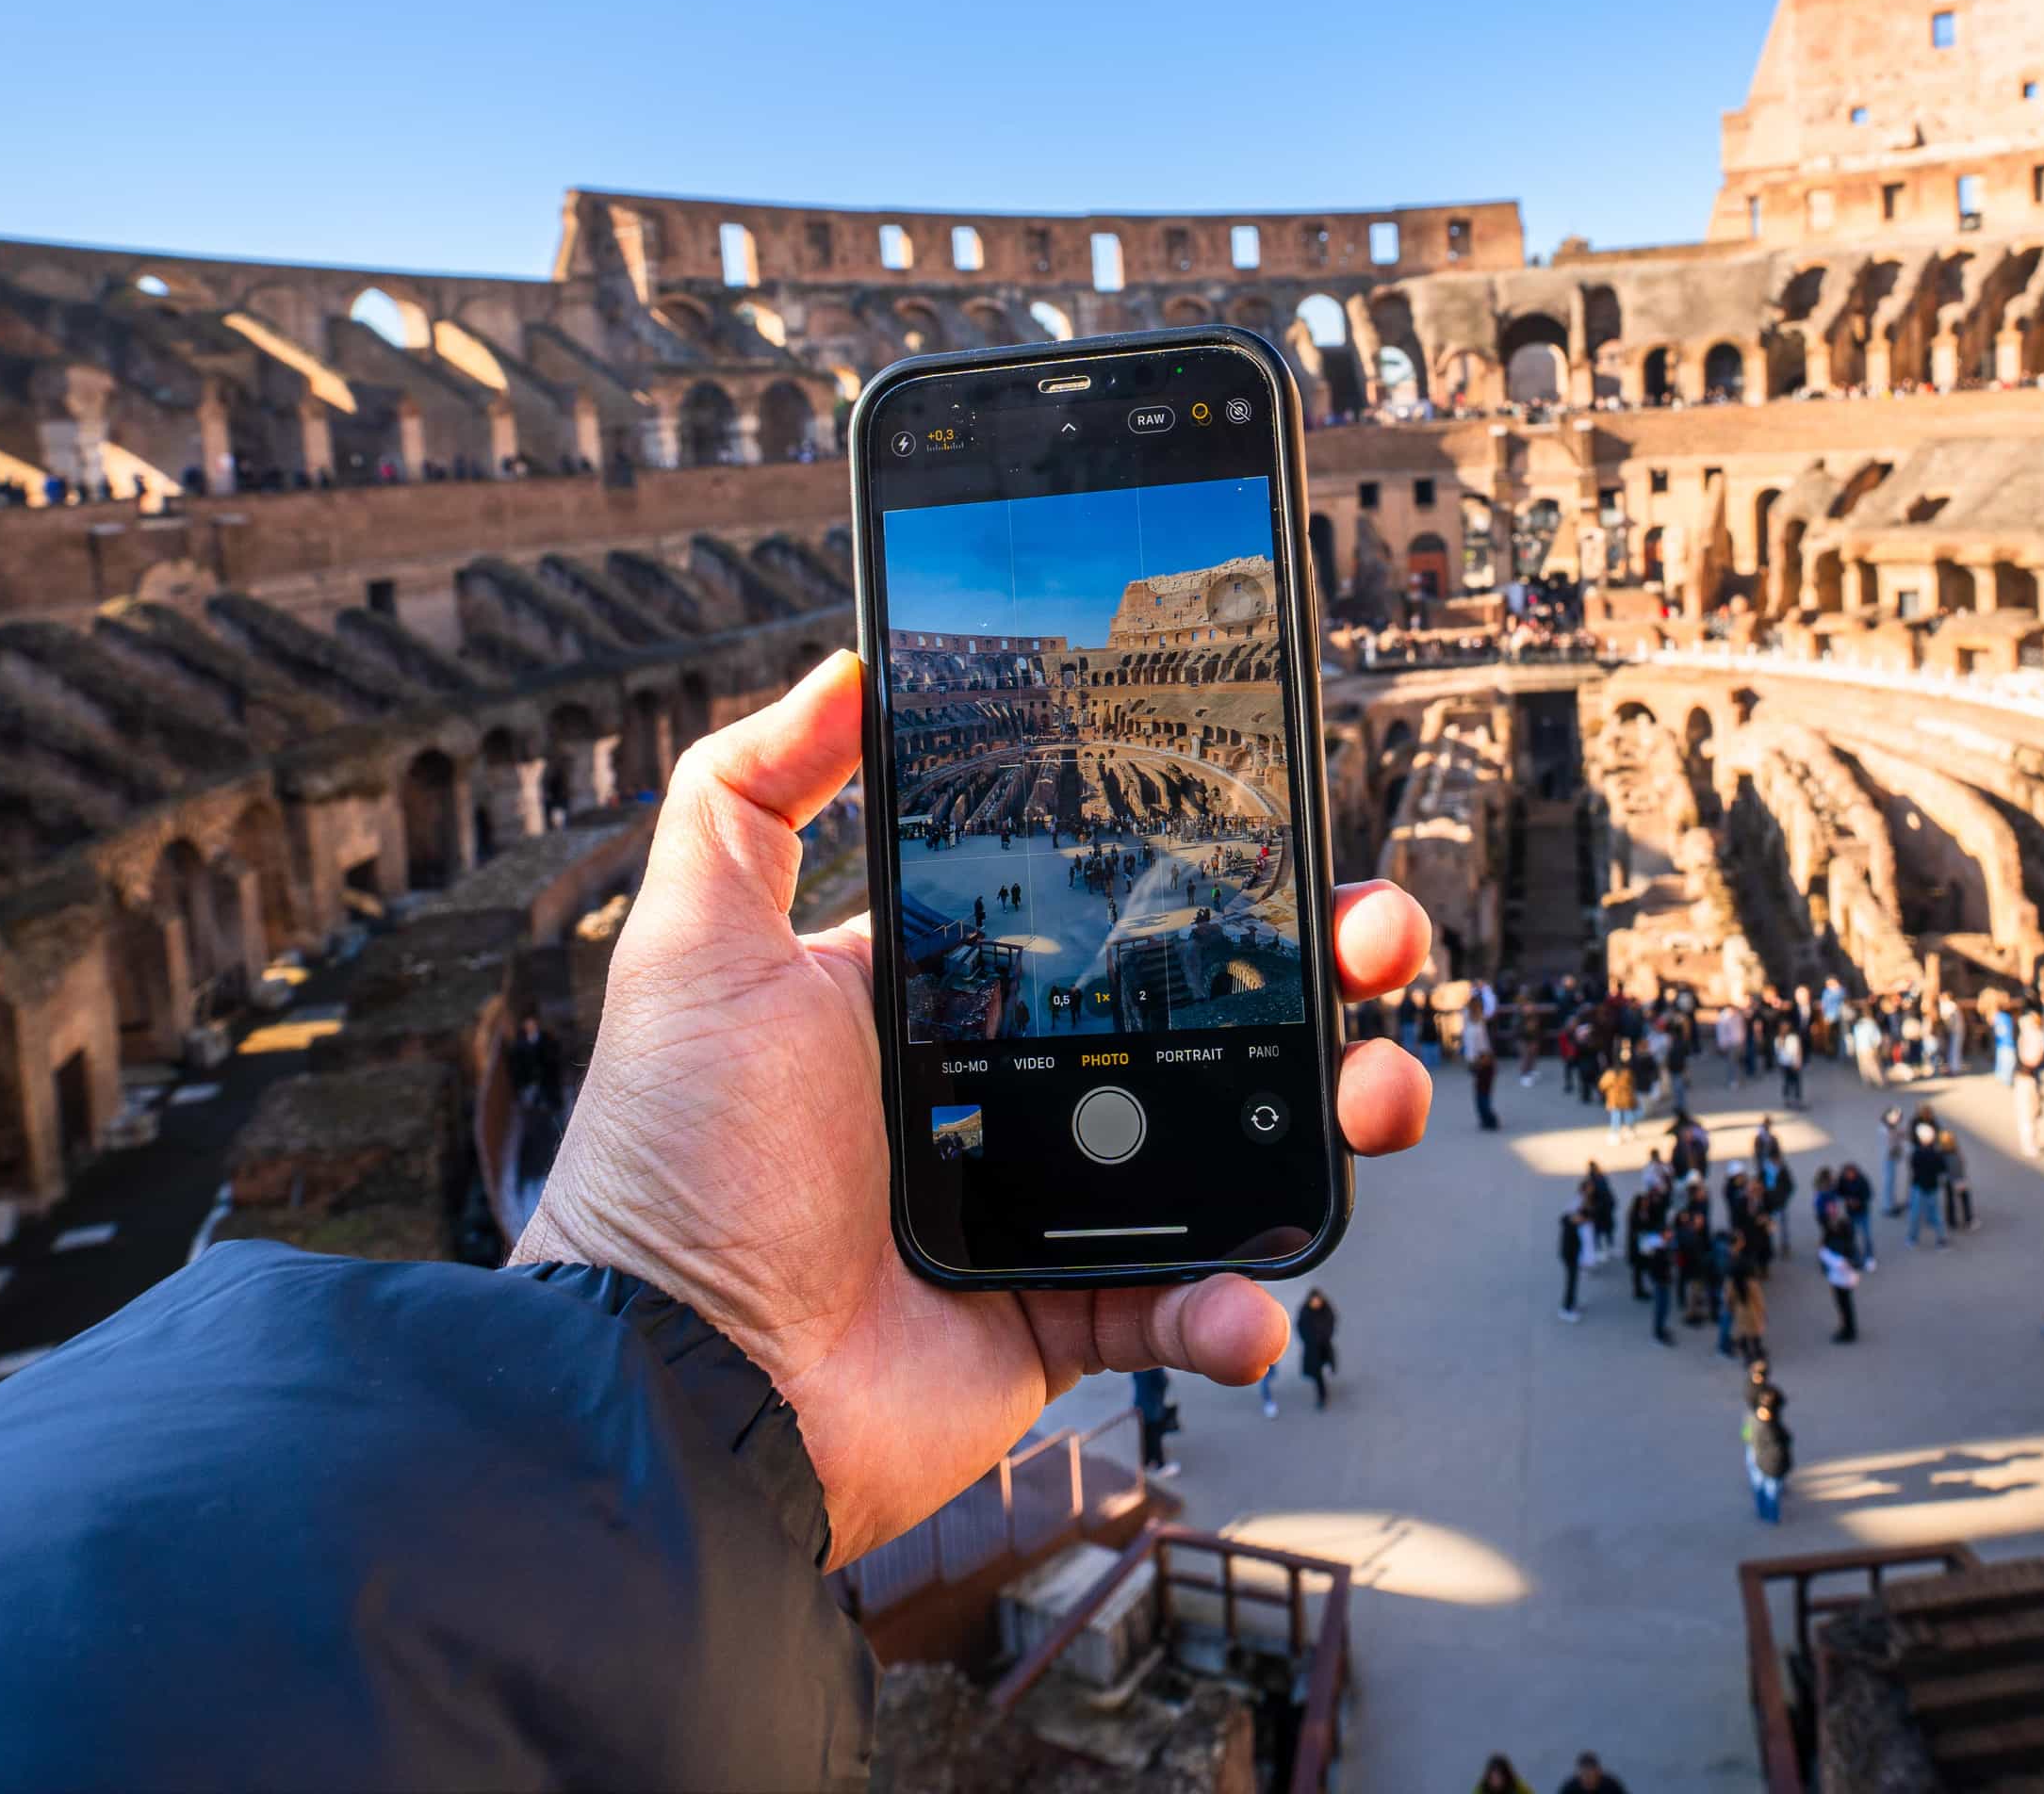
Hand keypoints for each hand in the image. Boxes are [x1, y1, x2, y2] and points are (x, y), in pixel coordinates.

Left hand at [512, 651, 1432, 1562]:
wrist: (673, 1376)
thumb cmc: (672, 1163)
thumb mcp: (696, 946)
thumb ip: (747, 790)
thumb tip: (841, 665)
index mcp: (947, 994)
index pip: (1110, 910)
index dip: (1211, 874)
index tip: (1289, 834)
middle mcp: (1011, 1092)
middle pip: (1209, 1015)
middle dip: (1321, 973)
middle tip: (1371, 944)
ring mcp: (1049, 1208)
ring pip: (1233, 1148)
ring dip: (1330, 1117)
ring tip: (1368, 1096)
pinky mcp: (1064, 1318)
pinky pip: (1183, 1301)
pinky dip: (1236, 1300)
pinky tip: (1246, 1291)